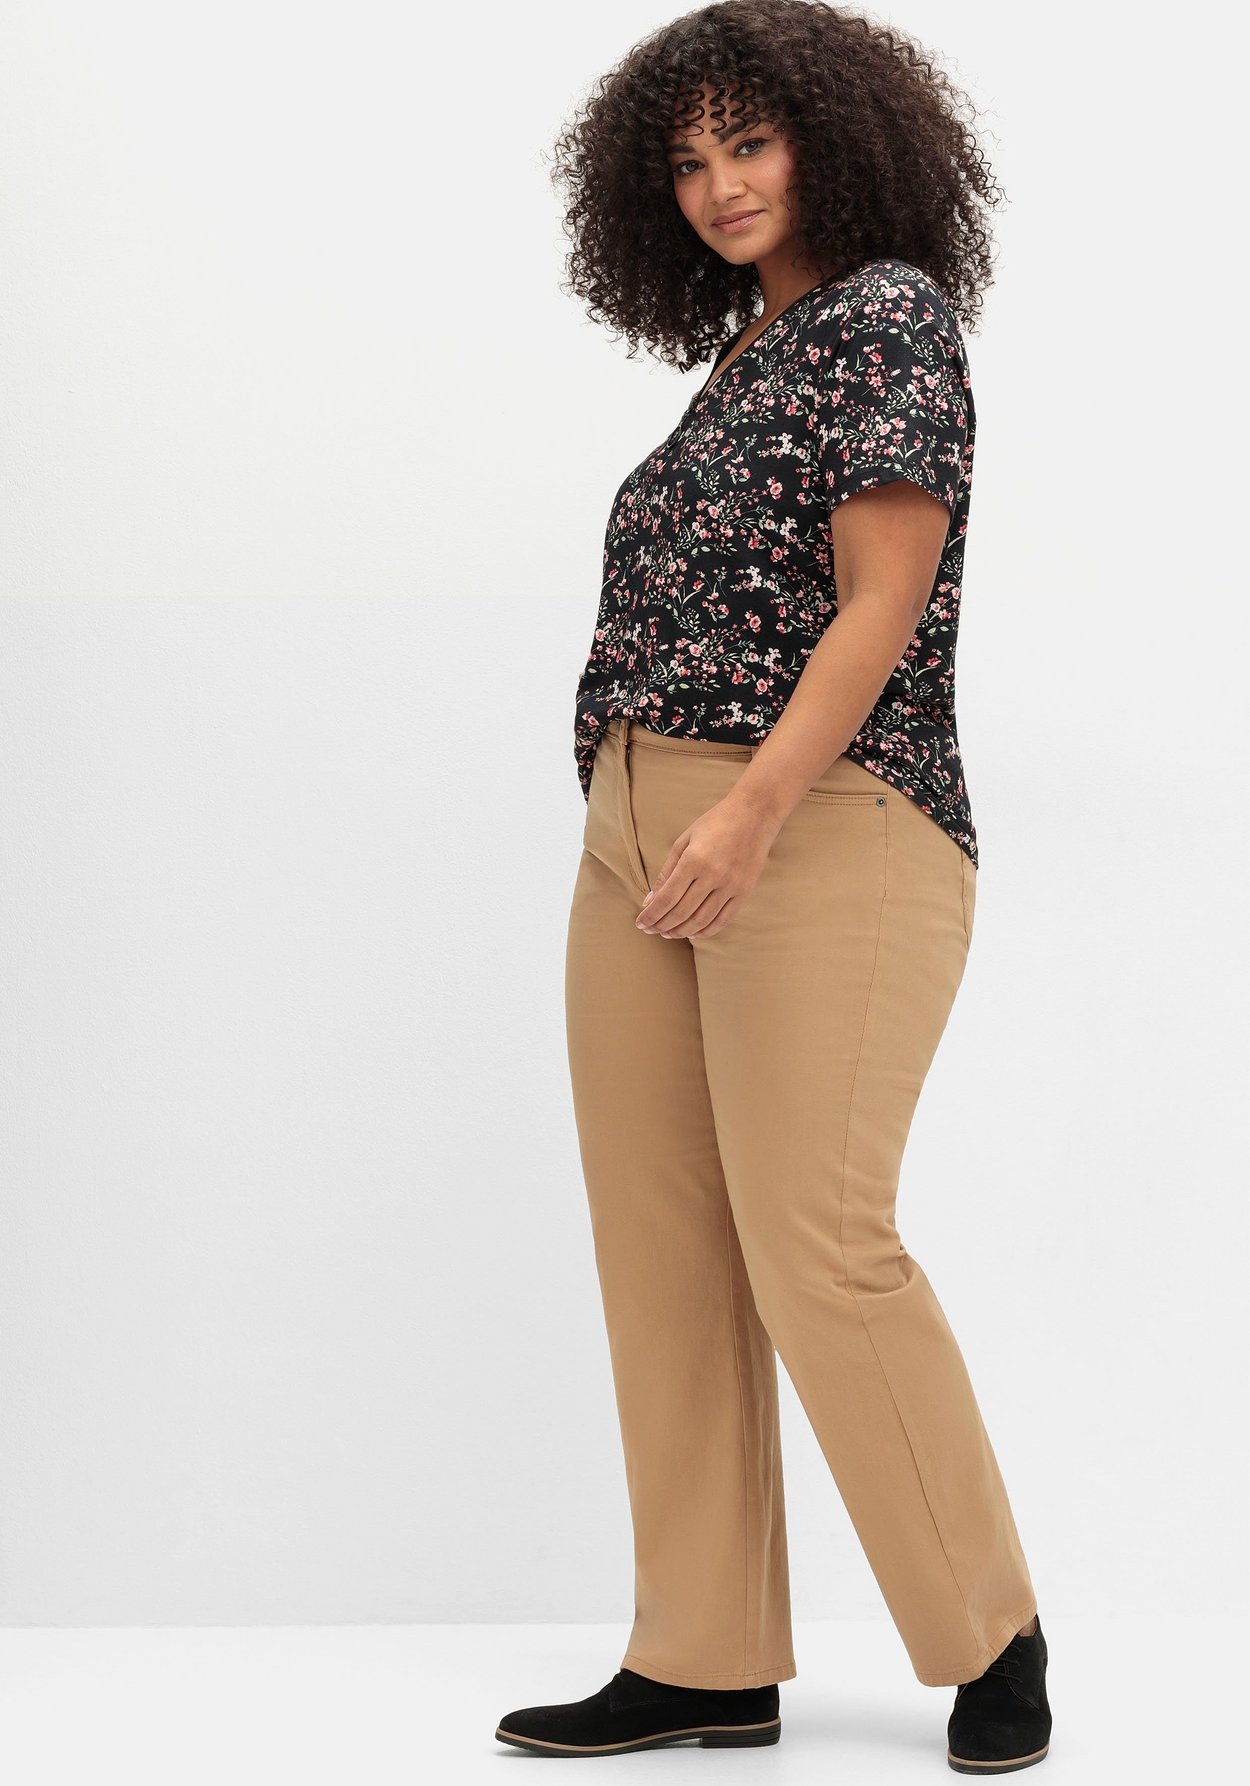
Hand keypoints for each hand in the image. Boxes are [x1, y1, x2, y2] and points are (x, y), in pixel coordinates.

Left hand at [635, 793, 784, 939]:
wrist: (754, 814)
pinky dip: (706, 930)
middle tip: (651, 930)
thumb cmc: (714, 823)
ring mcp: (731, 885)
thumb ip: (666, 872)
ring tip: (668, 933)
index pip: (667, 898)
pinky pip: (724, 919)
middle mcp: (713, 875)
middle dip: (662, 925)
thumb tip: (650, 901)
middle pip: (682, 912)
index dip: (651, 915)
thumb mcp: (684, 841)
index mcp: (694, 860)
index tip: (640, 923)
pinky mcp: (744, 891)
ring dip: (681, 931)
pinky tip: (693, 932)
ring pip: (702, 920)